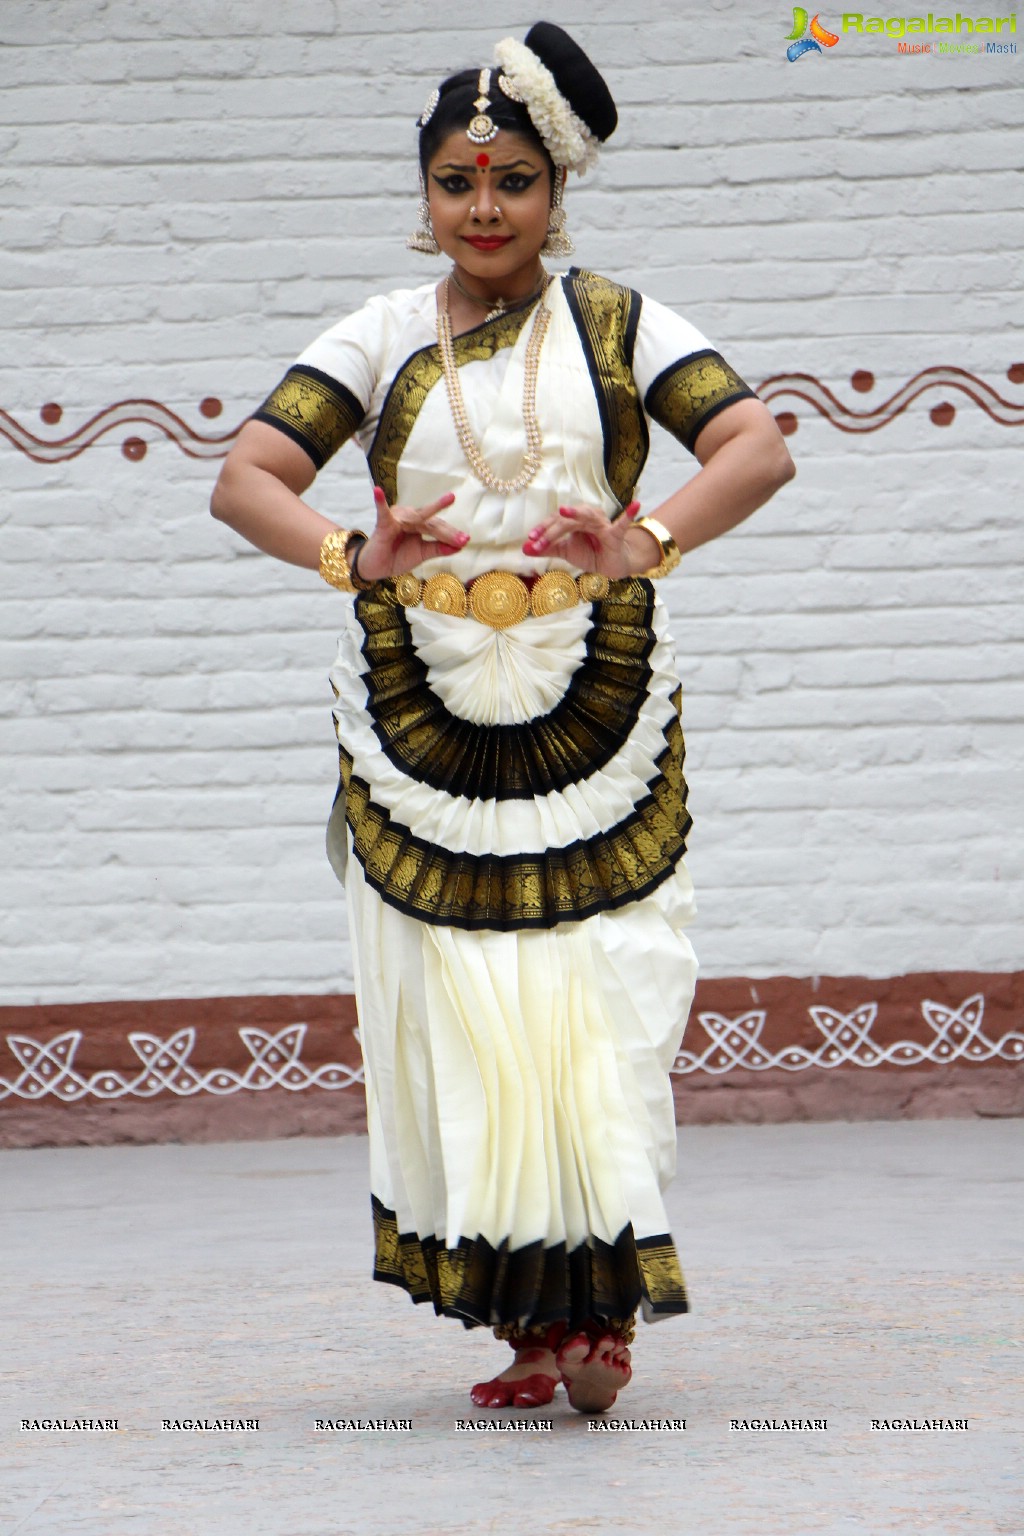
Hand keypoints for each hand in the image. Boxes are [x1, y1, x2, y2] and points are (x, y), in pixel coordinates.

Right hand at [356, 487, 468, 580]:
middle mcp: (410, 517)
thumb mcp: (422, 554)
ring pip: (418, 518)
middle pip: (432, 522)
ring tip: (449, 499)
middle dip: (447, 531)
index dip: (451, 535)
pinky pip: (383, 511)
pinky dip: (380, 501)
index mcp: (419, 524)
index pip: (438, 527)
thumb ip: (438, 548)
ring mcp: (397, 519)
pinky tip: (377, 491)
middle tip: (463, 537)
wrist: (376, 568)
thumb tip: (460, 546)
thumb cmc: (397, 557)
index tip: (465, 541)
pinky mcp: (384, 523)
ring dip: (434, 510)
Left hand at [521, 501, 659, 577]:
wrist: (612, 565)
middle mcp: (588, 517)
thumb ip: (547, 549)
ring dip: (574, 517)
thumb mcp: (566, 552)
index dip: (543, 530)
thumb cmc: (591, 554)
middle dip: (551, 531)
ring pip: (585, 520)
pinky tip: (635, 505)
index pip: (556, 522)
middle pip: (567, 521)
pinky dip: (628, 515)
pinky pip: (622, 524)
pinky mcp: (616, 534)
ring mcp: (603, 524)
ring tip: (564, 512)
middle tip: (537, 541)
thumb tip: (525, 548)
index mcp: (575, 520)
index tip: (530, 540)